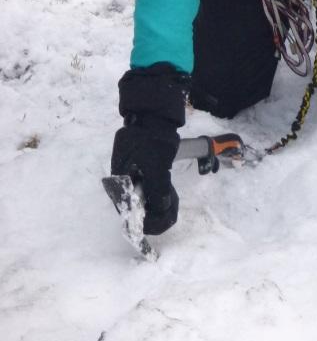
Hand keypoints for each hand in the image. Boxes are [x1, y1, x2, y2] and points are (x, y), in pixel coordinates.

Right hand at [110, 64, 186, 234]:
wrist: (152, 117)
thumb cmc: (153, 141)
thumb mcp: (157, 167)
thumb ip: (157, 191)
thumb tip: (160, 209)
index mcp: (120, 186)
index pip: (132, 216)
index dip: (152, 222)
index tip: (167, 217)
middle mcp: (121, 186)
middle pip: (137, 212)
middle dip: (157, 215)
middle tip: (172, 207)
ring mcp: (129, 180)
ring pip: (143, 204)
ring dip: (159, 207)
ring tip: (172, 200)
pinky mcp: (137, 174)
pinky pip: (146, 194)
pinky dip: (158, 197)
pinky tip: (169, 195)